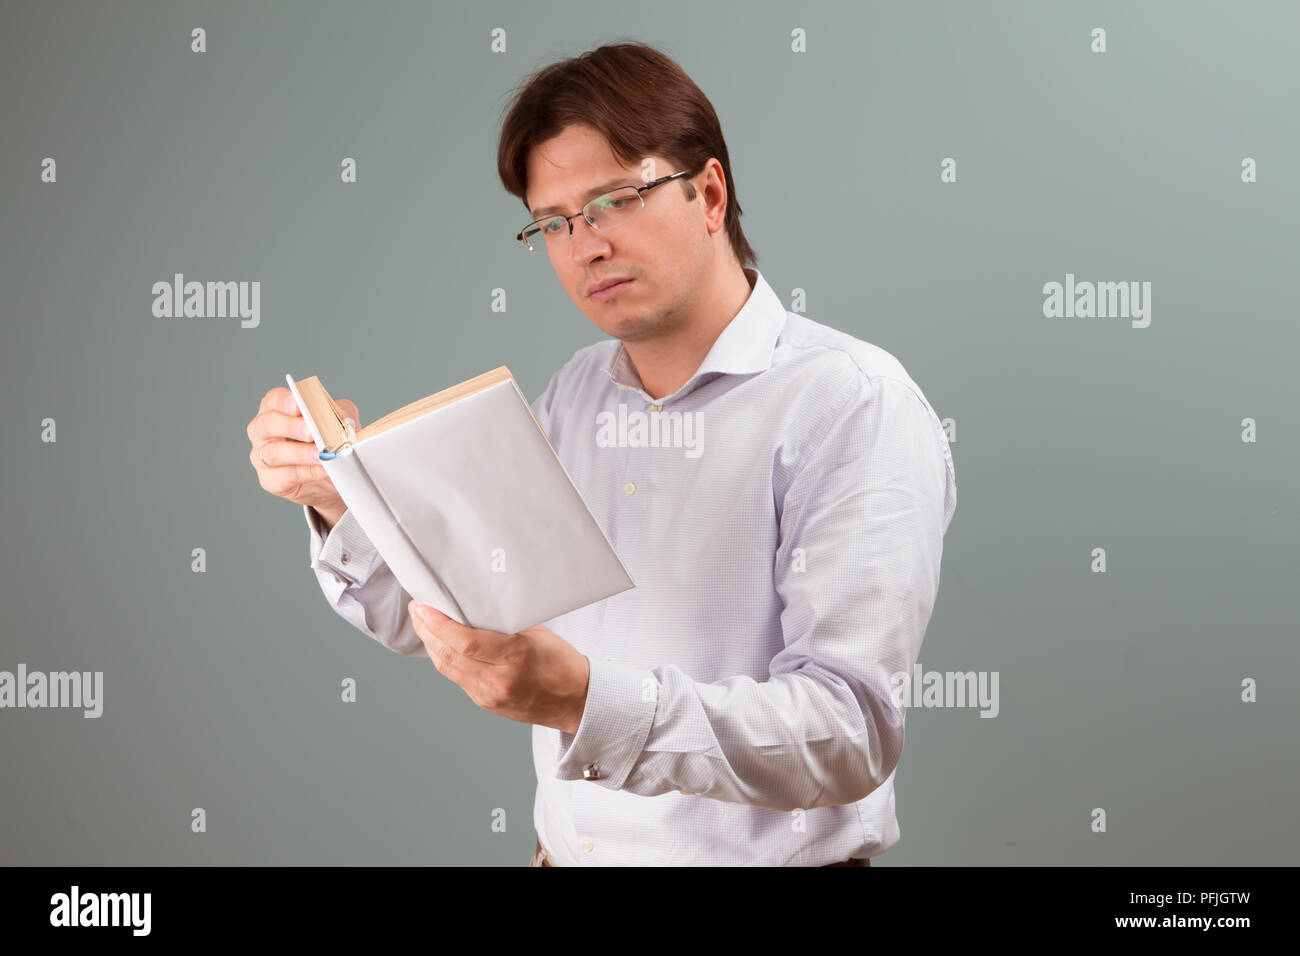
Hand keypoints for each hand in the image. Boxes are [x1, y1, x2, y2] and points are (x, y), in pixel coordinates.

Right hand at [247, 386, 359, 526]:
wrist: (333, 475)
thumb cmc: (329, 442)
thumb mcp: (339, 422)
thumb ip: (342, 414)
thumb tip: (346, 420)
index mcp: (276, 410)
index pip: (273, 400)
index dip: (283, 401)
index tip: (298, 405)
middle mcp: (263, 432)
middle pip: (267, 424)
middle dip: (290, 426)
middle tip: (311, 432)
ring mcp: (262, 457)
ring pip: (274, 452)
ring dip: (299, 453)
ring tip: (320, 454)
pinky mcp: (270, 480)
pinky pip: (284, 476)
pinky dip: (305, 473)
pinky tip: (322, 470)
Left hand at [407, 601, 589, 734]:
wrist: (575, 700)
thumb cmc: (561, 663)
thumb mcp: (538, 633)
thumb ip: (504, 621)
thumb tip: (471, 603)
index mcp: (515, 656)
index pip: (465, 641)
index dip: (438, 623)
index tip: (423, 606)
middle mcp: (498, 679)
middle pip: (448, 654)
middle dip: (426, 630)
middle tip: (417, 609)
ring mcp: (489, 695)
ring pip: (446, 668)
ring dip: (430, 644)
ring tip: (422, 623)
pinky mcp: (484, 703)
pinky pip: (455, 678)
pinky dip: (443, 658)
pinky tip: (439, 644)